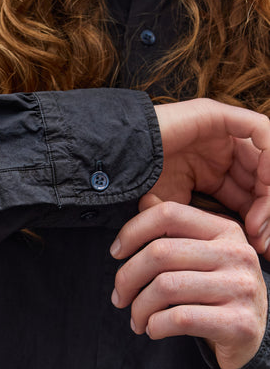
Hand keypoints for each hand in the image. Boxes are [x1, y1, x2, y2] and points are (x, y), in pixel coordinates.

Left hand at [110, 201, 267, 368]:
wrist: (249, 334)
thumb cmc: (215, 291)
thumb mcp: (201, 253)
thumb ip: (175, 228)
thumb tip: (145, 200)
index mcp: (225, 229)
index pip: (168, 214)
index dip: (132, 231)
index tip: (115, 253)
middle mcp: (237, 253)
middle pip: (159, 252)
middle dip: (127, 278)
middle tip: (119, 297)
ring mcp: (242, 288)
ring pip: (165, 287)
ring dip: (139, 308)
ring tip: (136, 319)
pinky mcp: (239, 323)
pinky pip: (179, 318)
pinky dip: (156, 326)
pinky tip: (154, 329)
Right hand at [149, 98, 269, 254]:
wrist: (114, 164)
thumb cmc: (138, 191)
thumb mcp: (180, 215)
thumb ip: (207, 225)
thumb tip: (235, 252)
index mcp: (214, 170)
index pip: (251, 193)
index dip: (261, 218)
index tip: (262, 247)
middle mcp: (223, 149)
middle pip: (263, 178)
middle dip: (269, 210)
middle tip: (265, 240)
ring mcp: (222, 131)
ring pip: (268, 158)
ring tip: (261, 223)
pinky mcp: (219, 116)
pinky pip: (261, 132)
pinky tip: (263, 190)